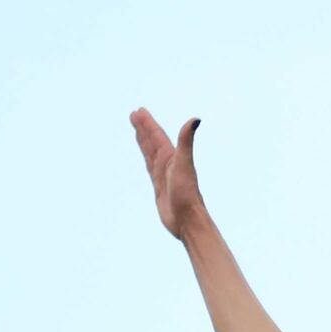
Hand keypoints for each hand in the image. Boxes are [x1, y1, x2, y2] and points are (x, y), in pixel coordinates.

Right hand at [129, 106, 203, 237]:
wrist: (187, 220)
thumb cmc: (187, 194)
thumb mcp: (184, 164)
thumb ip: (186, 141)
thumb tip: (195, 119)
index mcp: (172, 157)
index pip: (157, 136)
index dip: (148, 124)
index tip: (138, 111)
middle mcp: (168, 164)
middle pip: (153, 141)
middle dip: (144, 128)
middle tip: (134, 114)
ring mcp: (163, 175)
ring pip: (150, 153)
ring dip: (144, 141)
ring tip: (136, 130)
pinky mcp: (159, 187)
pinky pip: (150, 168)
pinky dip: (147, 159)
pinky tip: (147, 157)